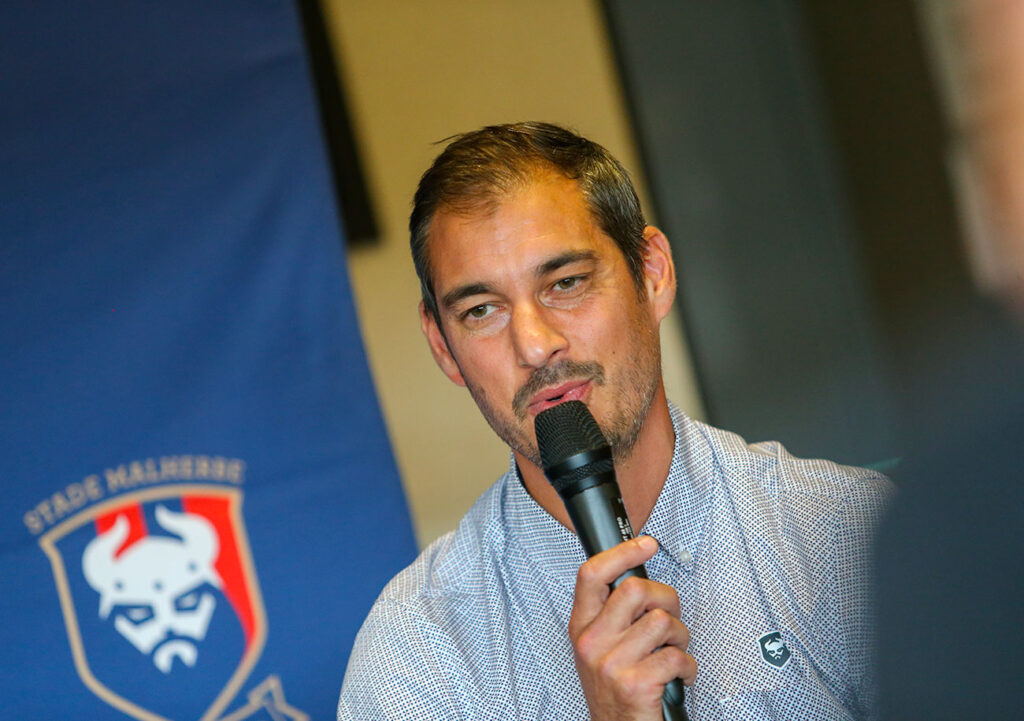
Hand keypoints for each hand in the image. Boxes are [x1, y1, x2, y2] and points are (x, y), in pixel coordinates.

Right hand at [569, 535, 696, 720]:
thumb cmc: (615, 691)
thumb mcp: (600, 648)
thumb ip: (612, 615)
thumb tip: (639, 579)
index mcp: (582, 628)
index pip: (592, 575)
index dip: (622, 553)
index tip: (646, 544)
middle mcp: (592, 643)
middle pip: (635, 590)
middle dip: (666, 599)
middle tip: (669, 617)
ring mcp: (612, 663)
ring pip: (663, 622)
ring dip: (680, 638)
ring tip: (672, 652)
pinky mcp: (636, 683)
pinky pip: (677, 656)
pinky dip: (688, 666)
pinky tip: (678, 676)